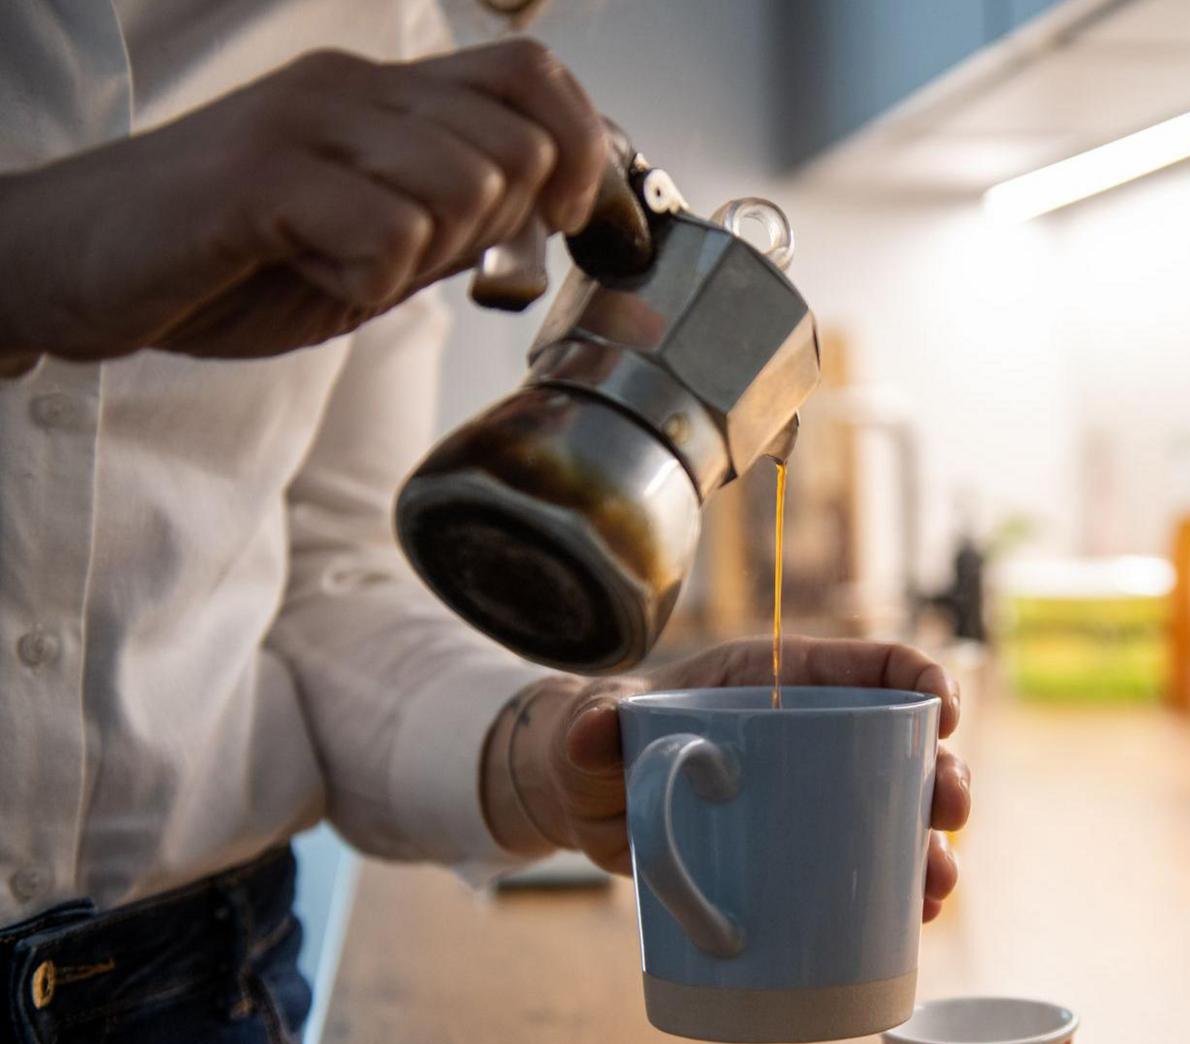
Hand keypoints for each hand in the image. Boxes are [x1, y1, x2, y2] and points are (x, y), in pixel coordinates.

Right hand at [0, 38, 606, 361]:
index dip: (582, 150)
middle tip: (412, 259)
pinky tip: (310, 275)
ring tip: (344, 263)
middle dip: (495, 228)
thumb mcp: (370, 243)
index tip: (564, 218)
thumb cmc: (225, 258)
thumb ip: (452, 222)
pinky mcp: (259, 179)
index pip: (531, 78)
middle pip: (515, 141)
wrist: (72, 263)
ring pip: (464, 188)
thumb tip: (547, 214)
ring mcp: (303, 126)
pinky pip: (387, 235)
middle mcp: (349, 90)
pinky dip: (366, 283)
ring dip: (423, 259)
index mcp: (383, 96)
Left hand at [488, 637, 972, 921]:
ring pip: (899, 814)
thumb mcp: (594, 725)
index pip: (869, 664)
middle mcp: (812, 737)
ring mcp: (813, 799)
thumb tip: (591, 735)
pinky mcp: (802, 854)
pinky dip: (900, 892)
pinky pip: (869, 869)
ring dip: (935, 847)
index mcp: (778, 683)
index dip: (920, 675)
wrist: (587, 804)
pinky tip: (916, 916)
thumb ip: (590, 721)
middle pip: (904, 746)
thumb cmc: (598, 742)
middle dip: (945, 773)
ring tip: (937, 884)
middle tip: (949, 810)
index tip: (944, 708)